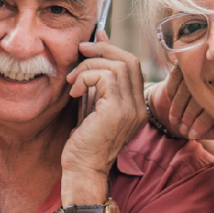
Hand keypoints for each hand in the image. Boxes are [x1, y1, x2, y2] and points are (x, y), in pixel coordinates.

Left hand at [62, 30, 146, 191]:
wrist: (83, 170)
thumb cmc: (84, 142)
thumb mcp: (92, 105)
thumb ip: (97, 80)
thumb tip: (96, 46)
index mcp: (137, 106)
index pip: (132, 65)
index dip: (112, 49)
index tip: (93, 42)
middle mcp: (140, 107)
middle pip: (129, 60)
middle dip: (102, 50)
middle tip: (80, 50)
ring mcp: (132, 110)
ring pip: (117, 66)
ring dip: (89, 66)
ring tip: (72, 80)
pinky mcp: (118, 111)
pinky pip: (105, 77)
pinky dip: (86, 77)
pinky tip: (75, 91)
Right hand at [158, 65, 213, 140]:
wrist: (184, 109)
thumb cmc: (203, 122)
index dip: (203, 122)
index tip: (192, 135)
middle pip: (202, 95)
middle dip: (190, 115)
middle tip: (182, 130)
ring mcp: (201, 67)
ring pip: (188, 86)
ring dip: (179, 106)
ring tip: (174, 121)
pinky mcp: (186, 63)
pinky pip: (176, 76)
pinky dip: (172, 91)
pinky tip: (170, 102)